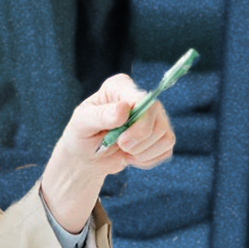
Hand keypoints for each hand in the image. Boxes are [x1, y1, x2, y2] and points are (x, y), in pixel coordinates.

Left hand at [43, 73, 175, 231]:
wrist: (86, 157)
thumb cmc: (81, 135)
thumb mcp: (81, 124)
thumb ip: (100, 115)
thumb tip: (124, 108)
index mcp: (120, 87)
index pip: (143, 100)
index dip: (138, 123)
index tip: (120, 138)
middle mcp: (141, 98)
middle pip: (158, 121)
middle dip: (137, 142)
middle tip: (119, 145)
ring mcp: (155, 117)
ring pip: (166, 138)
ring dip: (142, 153)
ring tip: (123, 151)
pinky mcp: (161, 136)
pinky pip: (166, 151)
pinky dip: (147, 160)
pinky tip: (131, 157)